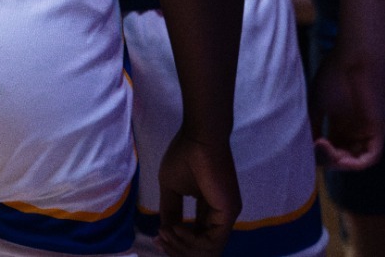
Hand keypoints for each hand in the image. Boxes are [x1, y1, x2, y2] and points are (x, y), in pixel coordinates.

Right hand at [155, 129, 238, 256]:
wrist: (198, 138)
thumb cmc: (184, 156)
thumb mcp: (171, 188)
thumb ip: (171, 210)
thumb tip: (165, 231)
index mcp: (209, 210)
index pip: (197, 237)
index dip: (176, 242)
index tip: (157, 238)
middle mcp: (221, 217)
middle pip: (203, 248)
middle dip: (178, 249)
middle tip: (159, 239)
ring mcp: (227, 215)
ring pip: (208, 249)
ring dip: (183, 246)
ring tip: (166, 232)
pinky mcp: (228, 212)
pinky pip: (212, 241)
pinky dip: (191, 241)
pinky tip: (175, 229)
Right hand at [311, 48, 384, 170]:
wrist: (354, 57)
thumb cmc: (334, 74)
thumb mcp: (317, 103)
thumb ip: (312, 124)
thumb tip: (302, 144)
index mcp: (342, 122)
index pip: (333, 146)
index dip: (319, 152)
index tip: (305, 146)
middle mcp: (356, 129)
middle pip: (345, 156)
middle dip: (329, 159)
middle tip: (315, 148)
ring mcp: (368, 130)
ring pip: (358, 160)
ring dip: (341, 163)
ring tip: (325, 152)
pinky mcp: (377, 130)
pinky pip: (371, 157)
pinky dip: (355, 163)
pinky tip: (338, 156)